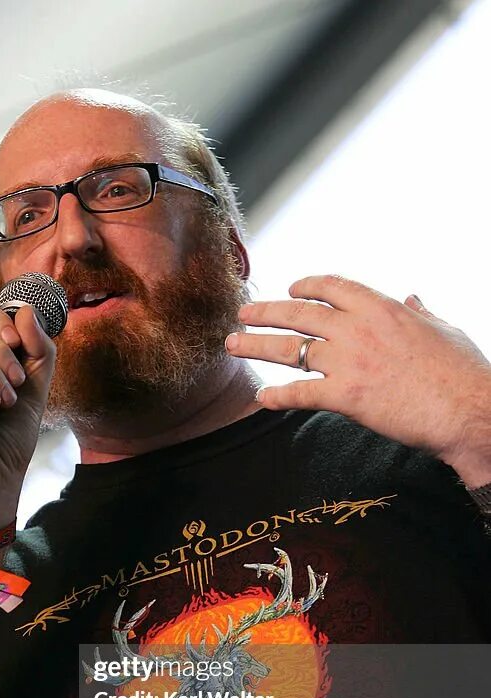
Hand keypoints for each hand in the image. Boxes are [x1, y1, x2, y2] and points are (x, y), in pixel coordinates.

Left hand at [225, 275, 490, 473]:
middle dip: (266, 311)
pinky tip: (261, 398)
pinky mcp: (347, 396)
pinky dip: (278, 396)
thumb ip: (421, 312)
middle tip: (243, 313)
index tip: (290, 289)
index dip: (306, 286)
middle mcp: (359, 329)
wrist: (468, 410)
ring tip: (232, 345)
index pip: (333, 286)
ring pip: (290, 349)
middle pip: (299, 313)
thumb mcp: (445, 329)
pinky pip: (301, 393)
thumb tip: (413, 297)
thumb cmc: (462, 373)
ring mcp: (350, 361)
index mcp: (383, 308)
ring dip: (256, 345)